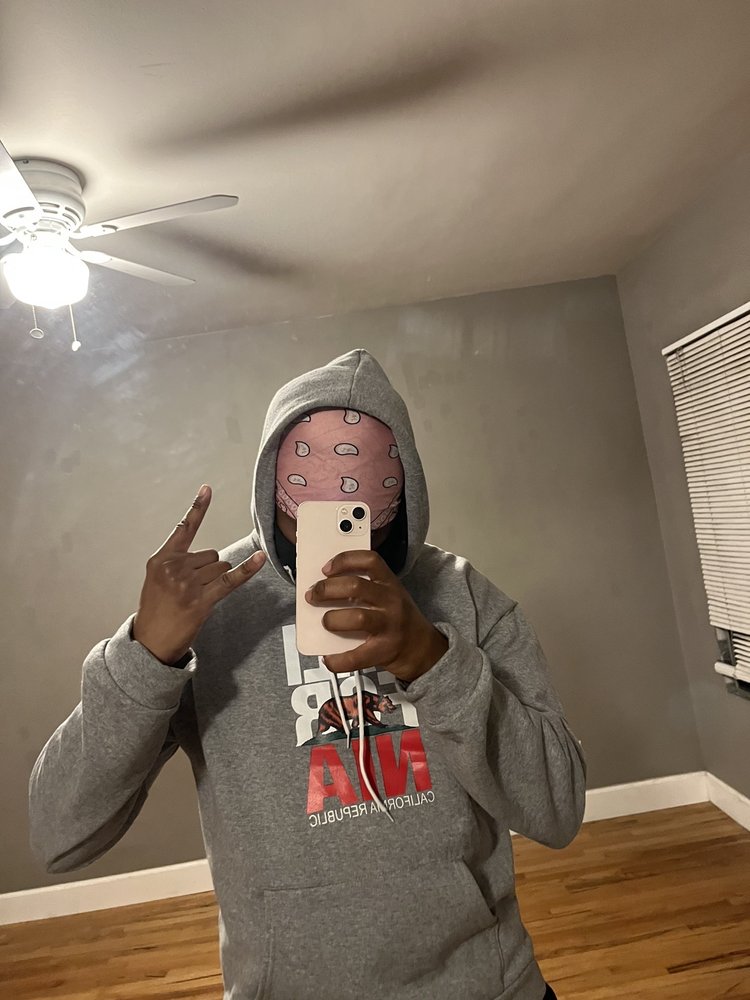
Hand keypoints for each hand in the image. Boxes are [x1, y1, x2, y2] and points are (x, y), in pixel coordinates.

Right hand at [133, 485, 265, 664]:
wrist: (150, 641)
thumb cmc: (156, 609)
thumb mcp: (156, 579)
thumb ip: (177, 561)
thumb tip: (210, 557)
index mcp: (161, 559)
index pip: (183, 528)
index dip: (197, 508)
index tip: (208, 489)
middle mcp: (174, 567)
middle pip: (211, 554)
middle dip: (208, 569)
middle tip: (190, 590)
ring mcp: (187, 584)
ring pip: (220, 567)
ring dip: (215, 580)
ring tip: (195, 597)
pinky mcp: (201, 600)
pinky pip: (230, 580)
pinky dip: (247, 570)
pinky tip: (259, 558)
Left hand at [305, 549, 448, 681]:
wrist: (424, 650)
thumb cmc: (400, 620)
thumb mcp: (389, 596)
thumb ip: (364, 590)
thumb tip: (324, 590)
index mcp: (390, 583)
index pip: (369, 560)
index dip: (345, 560)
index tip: (326, 568)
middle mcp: (391, 601)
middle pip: (356, 586)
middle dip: (327, 590)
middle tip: (313, 595)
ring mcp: (389, 626)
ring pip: (356, 617)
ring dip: (332, 619)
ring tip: (325, 623)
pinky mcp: (384, 651)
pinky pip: (356, 656)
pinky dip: (337, 659)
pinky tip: (329, 658)